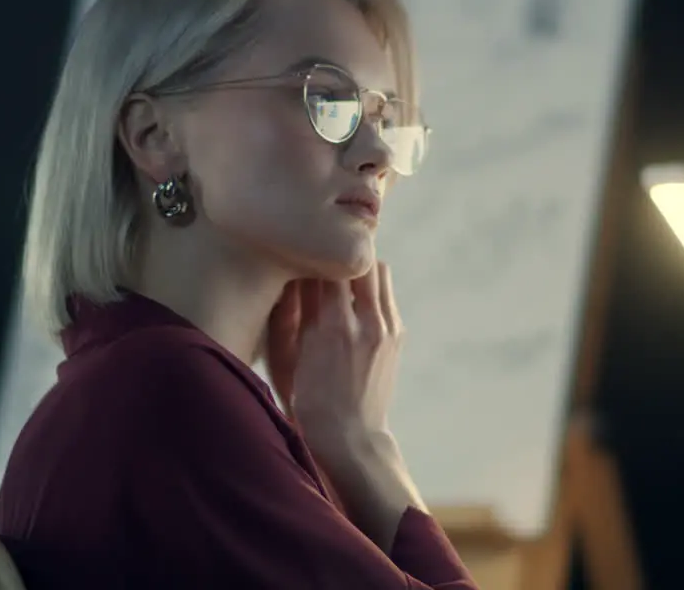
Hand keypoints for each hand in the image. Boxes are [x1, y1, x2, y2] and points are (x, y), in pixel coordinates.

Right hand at [267, 264, 425, 548]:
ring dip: (358, 268)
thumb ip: (288, 313)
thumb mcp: (287, 358)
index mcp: (334, 327)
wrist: (350, 439)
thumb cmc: (307, 402)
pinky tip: (350, 300)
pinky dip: (369, 289)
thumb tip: (287, 274)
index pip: (328, 266)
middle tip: (321, 252)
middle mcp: (366, 322)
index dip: (313, 251)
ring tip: (336, 273)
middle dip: (340, 252)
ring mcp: (386, 328)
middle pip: (361, 259)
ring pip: (379, 272)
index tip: (299, 245)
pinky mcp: (396, 335)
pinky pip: (385, 295)